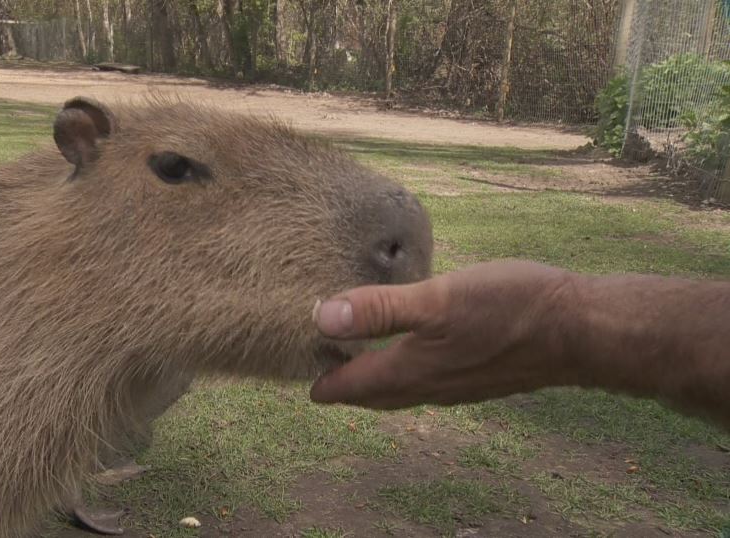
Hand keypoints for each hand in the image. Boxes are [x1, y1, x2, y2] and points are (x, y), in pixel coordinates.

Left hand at [310, 260, 580, 408]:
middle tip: (327, 382)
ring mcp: (461, 384)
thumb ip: (379, 309)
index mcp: (413, 370)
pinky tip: (421, 356)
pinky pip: (433, 381)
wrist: (581, 330)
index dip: (328, 385)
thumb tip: (321, 318)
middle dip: (351, 389)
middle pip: (379, 394)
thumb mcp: (436, 300)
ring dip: (381, 383)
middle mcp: (433, 386)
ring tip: (365, 368)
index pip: (356, 385)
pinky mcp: (483, 375)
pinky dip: (411, 374)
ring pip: (407, 390)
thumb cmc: (509, 309)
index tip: (307, 387)